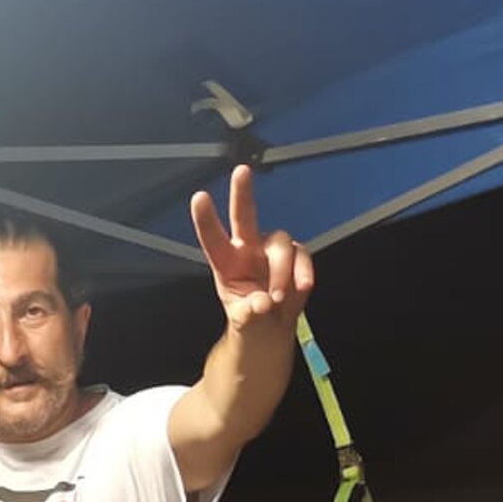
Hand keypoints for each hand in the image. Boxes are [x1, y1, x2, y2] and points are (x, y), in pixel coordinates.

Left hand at [190, 164, 312, 330]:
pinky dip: (303, 272)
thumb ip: (250, 314)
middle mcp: (249, 249)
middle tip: (241, 172)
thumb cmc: (251, 318)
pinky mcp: (296, 256)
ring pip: (280, 244)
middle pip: (245, 215)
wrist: (272, 330)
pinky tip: (301, 288)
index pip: (213, 239)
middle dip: (242, 193)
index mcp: (227, 263)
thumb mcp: (243, 322)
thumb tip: (261, 304)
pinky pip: (303, 255)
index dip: (206, 219)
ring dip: (281, 272)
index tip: (199, 197)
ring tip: (276, 298)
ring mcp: (273, 250)